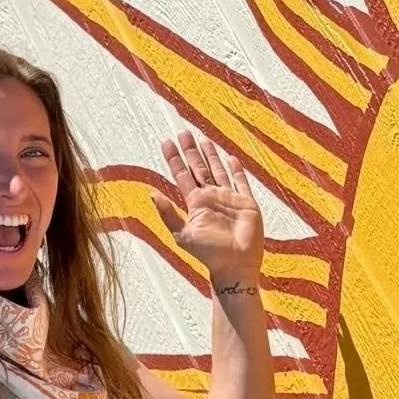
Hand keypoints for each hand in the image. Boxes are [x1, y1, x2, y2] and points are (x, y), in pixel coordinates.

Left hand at [146, 130, 262, 287]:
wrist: (235, 265)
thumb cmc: (209, 254)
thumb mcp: (183, 234)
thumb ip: (168, 214)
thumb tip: (151, 194)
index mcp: (195, 203)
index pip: (182, 175)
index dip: (174, 158)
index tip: (166, 142)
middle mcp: (211, 198)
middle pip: (199, 168)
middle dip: (191, 151)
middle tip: (183, 132)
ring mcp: (229, 199)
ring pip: (218, 171)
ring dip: (211, 155)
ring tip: (203, 139)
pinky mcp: (246, 203)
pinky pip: (240, 181)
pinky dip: (236, 170)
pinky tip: (230, 158)